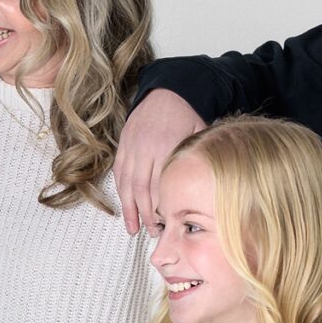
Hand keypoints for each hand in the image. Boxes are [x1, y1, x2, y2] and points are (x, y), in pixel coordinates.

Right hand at [113, 87, 203, 233]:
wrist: (166, 91)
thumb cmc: (186, 114)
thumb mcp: (199, 133)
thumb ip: (196, 159)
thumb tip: (201, 187)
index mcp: (165, 145)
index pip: (161, 184)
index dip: (162, 207)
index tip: (167, 223)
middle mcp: (145, 147)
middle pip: (143, 189)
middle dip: (146, 214)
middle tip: (153, 231)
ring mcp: (131, 147)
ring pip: (127, 184)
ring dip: (130, 209)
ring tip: (134, 228)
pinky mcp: (123, 146)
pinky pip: (119, 174)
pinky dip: (121, 192)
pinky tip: (125, 207)